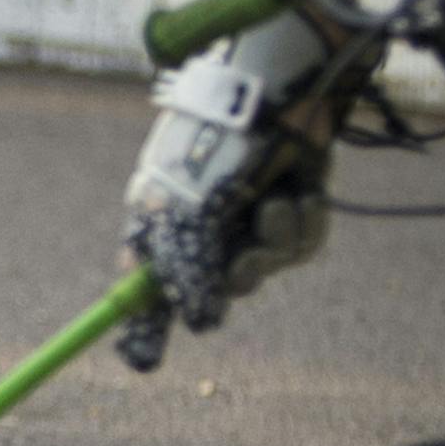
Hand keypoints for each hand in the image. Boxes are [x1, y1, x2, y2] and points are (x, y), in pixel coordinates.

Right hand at [118, 1, 337, 352]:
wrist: (285, 85)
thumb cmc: (223, 140)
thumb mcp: (195, 211)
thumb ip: (189, 270)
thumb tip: (197, 324)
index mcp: (160, 216)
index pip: (143, 283)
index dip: (142, 320)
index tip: (141, 361)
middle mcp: (202, 221)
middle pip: (210, 286)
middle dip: (233, 276)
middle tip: (243, 262)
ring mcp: (246, 214)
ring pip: (263, 266)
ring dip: (274, 243)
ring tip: (277, 205)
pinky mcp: (290, 204)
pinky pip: (298, 243)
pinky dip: (303, 224)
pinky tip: (301, 194)